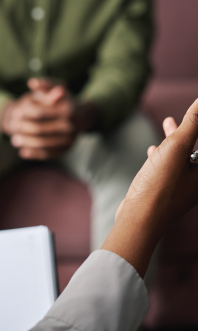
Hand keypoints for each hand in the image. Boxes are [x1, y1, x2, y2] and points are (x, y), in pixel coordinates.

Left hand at [0, 79, 75, 159]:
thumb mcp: (57, 87)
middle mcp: (70, 125)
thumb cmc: (64, 99)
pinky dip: (33, 154)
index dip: (24, 112)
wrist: (82, 116)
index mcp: (66, 109)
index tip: (15, 111)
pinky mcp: (66, 149)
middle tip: (12, 126)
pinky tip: (22, 152)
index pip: (39, 112)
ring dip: (25, 143)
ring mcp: (69, 139)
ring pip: (42, 144)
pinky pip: (47, 154)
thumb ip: (45, 85)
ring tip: (14, 140)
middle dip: (23, 128)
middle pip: (39, 129)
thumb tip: (32, 83)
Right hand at [102, 98, 197, 277]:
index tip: (196, 112)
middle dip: (192, 127)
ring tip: (168, 124)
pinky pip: (169, 166)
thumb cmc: (159, 186)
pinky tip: (152, 150)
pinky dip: (163, 153)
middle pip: (197, 148)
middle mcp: (197, 180)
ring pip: (183, 155)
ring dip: (175, 138)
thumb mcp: (176, 149)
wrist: (139, 218)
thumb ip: (192, 123)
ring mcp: (182, 186)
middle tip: (185, 113)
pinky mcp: (166, 190)